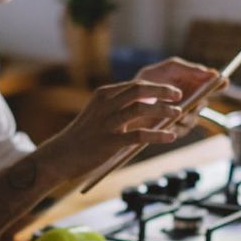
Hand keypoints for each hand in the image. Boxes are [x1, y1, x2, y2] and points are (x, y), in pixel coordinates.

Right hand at [50, 79, 183, 177]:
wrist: (61, 155)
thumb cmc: (83, 136)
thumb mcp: (99, 114)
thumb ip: (118, 107)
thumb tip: (149, 106)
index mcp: (103, 95)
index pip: (135, 84)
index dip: (156, 86)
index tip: (172, 90)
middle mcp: (105, 104)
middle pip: (139, 90)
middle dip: (162, 91)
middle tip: (179, 95)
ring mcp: (107, 123)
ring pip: (140, 109)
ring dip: (163, 110)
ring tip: (178, 113)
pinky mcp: (109, 142)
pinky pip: (139, 135)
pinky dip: (158, 135)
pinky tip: (170, 136)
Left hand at [134, 57, 224, 136]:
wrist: (125, 100)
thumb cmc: (147, 81)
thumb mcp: (168, 69)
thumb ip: (189, 69)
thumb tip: (211, 73)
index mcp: (193, 85)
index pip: (213, 85)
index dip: (219, 84)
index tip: (222, 81)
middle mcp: (191, 102)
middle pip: (203, 103)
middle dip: (198, 101)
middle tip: (193, 98)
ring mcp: (183, 117)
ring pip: (192, 118)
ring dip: (185, 115)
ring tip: (175, 111)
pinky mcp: (172, 130)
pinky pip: (179, 130)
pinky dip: (174, 126)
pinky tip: (166, 123)